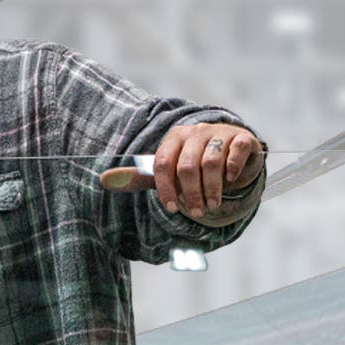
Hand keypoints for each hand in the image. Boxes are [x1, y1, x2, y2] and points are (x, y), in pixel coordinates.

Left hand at [101, 122, 263, 221]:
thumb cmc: (194, 162)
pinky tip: (231, 180)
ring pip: (212, 162)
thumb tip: (102, 180)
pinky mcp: (241, 138)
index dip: (165, 189)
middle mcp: (196, 132)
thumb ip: (140, 176)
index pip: (163, 163)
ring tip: (212, 205)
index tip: (170, 208)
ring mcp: (219, 132)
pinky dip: (233, 169)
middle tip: (196, 212)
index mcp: (174, 137)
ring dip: (212, 189)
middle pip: (188, 166)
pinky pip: (236, 151)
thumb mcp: (168, 169)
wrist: (231, 148)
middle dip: (190, 194)